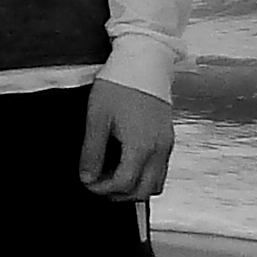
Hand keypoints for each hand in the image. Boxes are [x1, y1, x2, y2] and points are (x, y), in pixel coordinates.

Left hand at [80, 78, 171, 199]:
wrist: (144, 61)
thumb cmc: (119, 85)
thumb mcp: (97, 118)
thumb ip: (91, 151)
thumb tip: (87, 177)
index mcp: (140, 146)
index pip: (124, 184)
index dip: (102, 189)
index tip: (88, 182)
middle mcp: (158, 150)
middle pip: (144, 191)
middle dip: (120, 195)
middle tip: (100, 185)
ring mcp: (166, 144)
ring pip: (156, 183)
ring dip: (135, 187)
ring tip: (113, 175)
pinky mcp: (168, 137)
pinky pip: (161, 169)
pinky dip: (145, 175)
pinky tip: (127, 162)